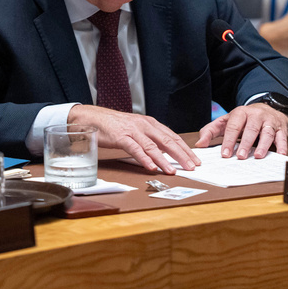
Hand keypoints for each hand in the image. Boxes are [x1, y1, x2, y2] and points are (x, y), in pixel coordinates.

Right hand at [68, 104, 200, 173]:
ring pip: (153, 146)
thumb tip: (164, 152)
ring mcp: (133, 131)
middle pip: (167, 141)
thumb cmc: (115, 126)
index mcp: (150, 123)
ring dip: (164, 160)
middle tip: (191, 167)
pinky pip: (135, 149)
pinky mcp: (120, 137)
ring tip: (173, 171)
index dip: (185, 149)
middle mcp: (144, 125)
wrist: (93, 117)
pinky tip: (151, 166)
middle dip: (181, 155)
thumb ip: (150, 139)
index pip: (173, 136)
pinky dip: (144, 158)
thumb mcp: (137, 130)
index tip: (195, 160)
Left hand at [195, 103, 287, 158]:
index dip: (229, 140)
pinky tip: (280, 155)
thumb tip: (199, 145)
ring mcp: (269, 121)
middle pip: (251, 129)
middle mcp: (256, 115)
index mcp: (241, 113)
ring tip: (258, 156)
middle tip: (240, 157)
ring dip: (263, 145)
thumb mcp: (226, 121)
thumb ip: (210, 131)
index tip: (225, 154)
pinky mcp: (280, 128)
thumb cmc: (244, 119)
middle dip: (246, 143)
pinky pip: (282, 137)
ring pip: (267, 132)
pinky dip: (282, 146)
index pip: (234, 126)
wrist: (266, 108)